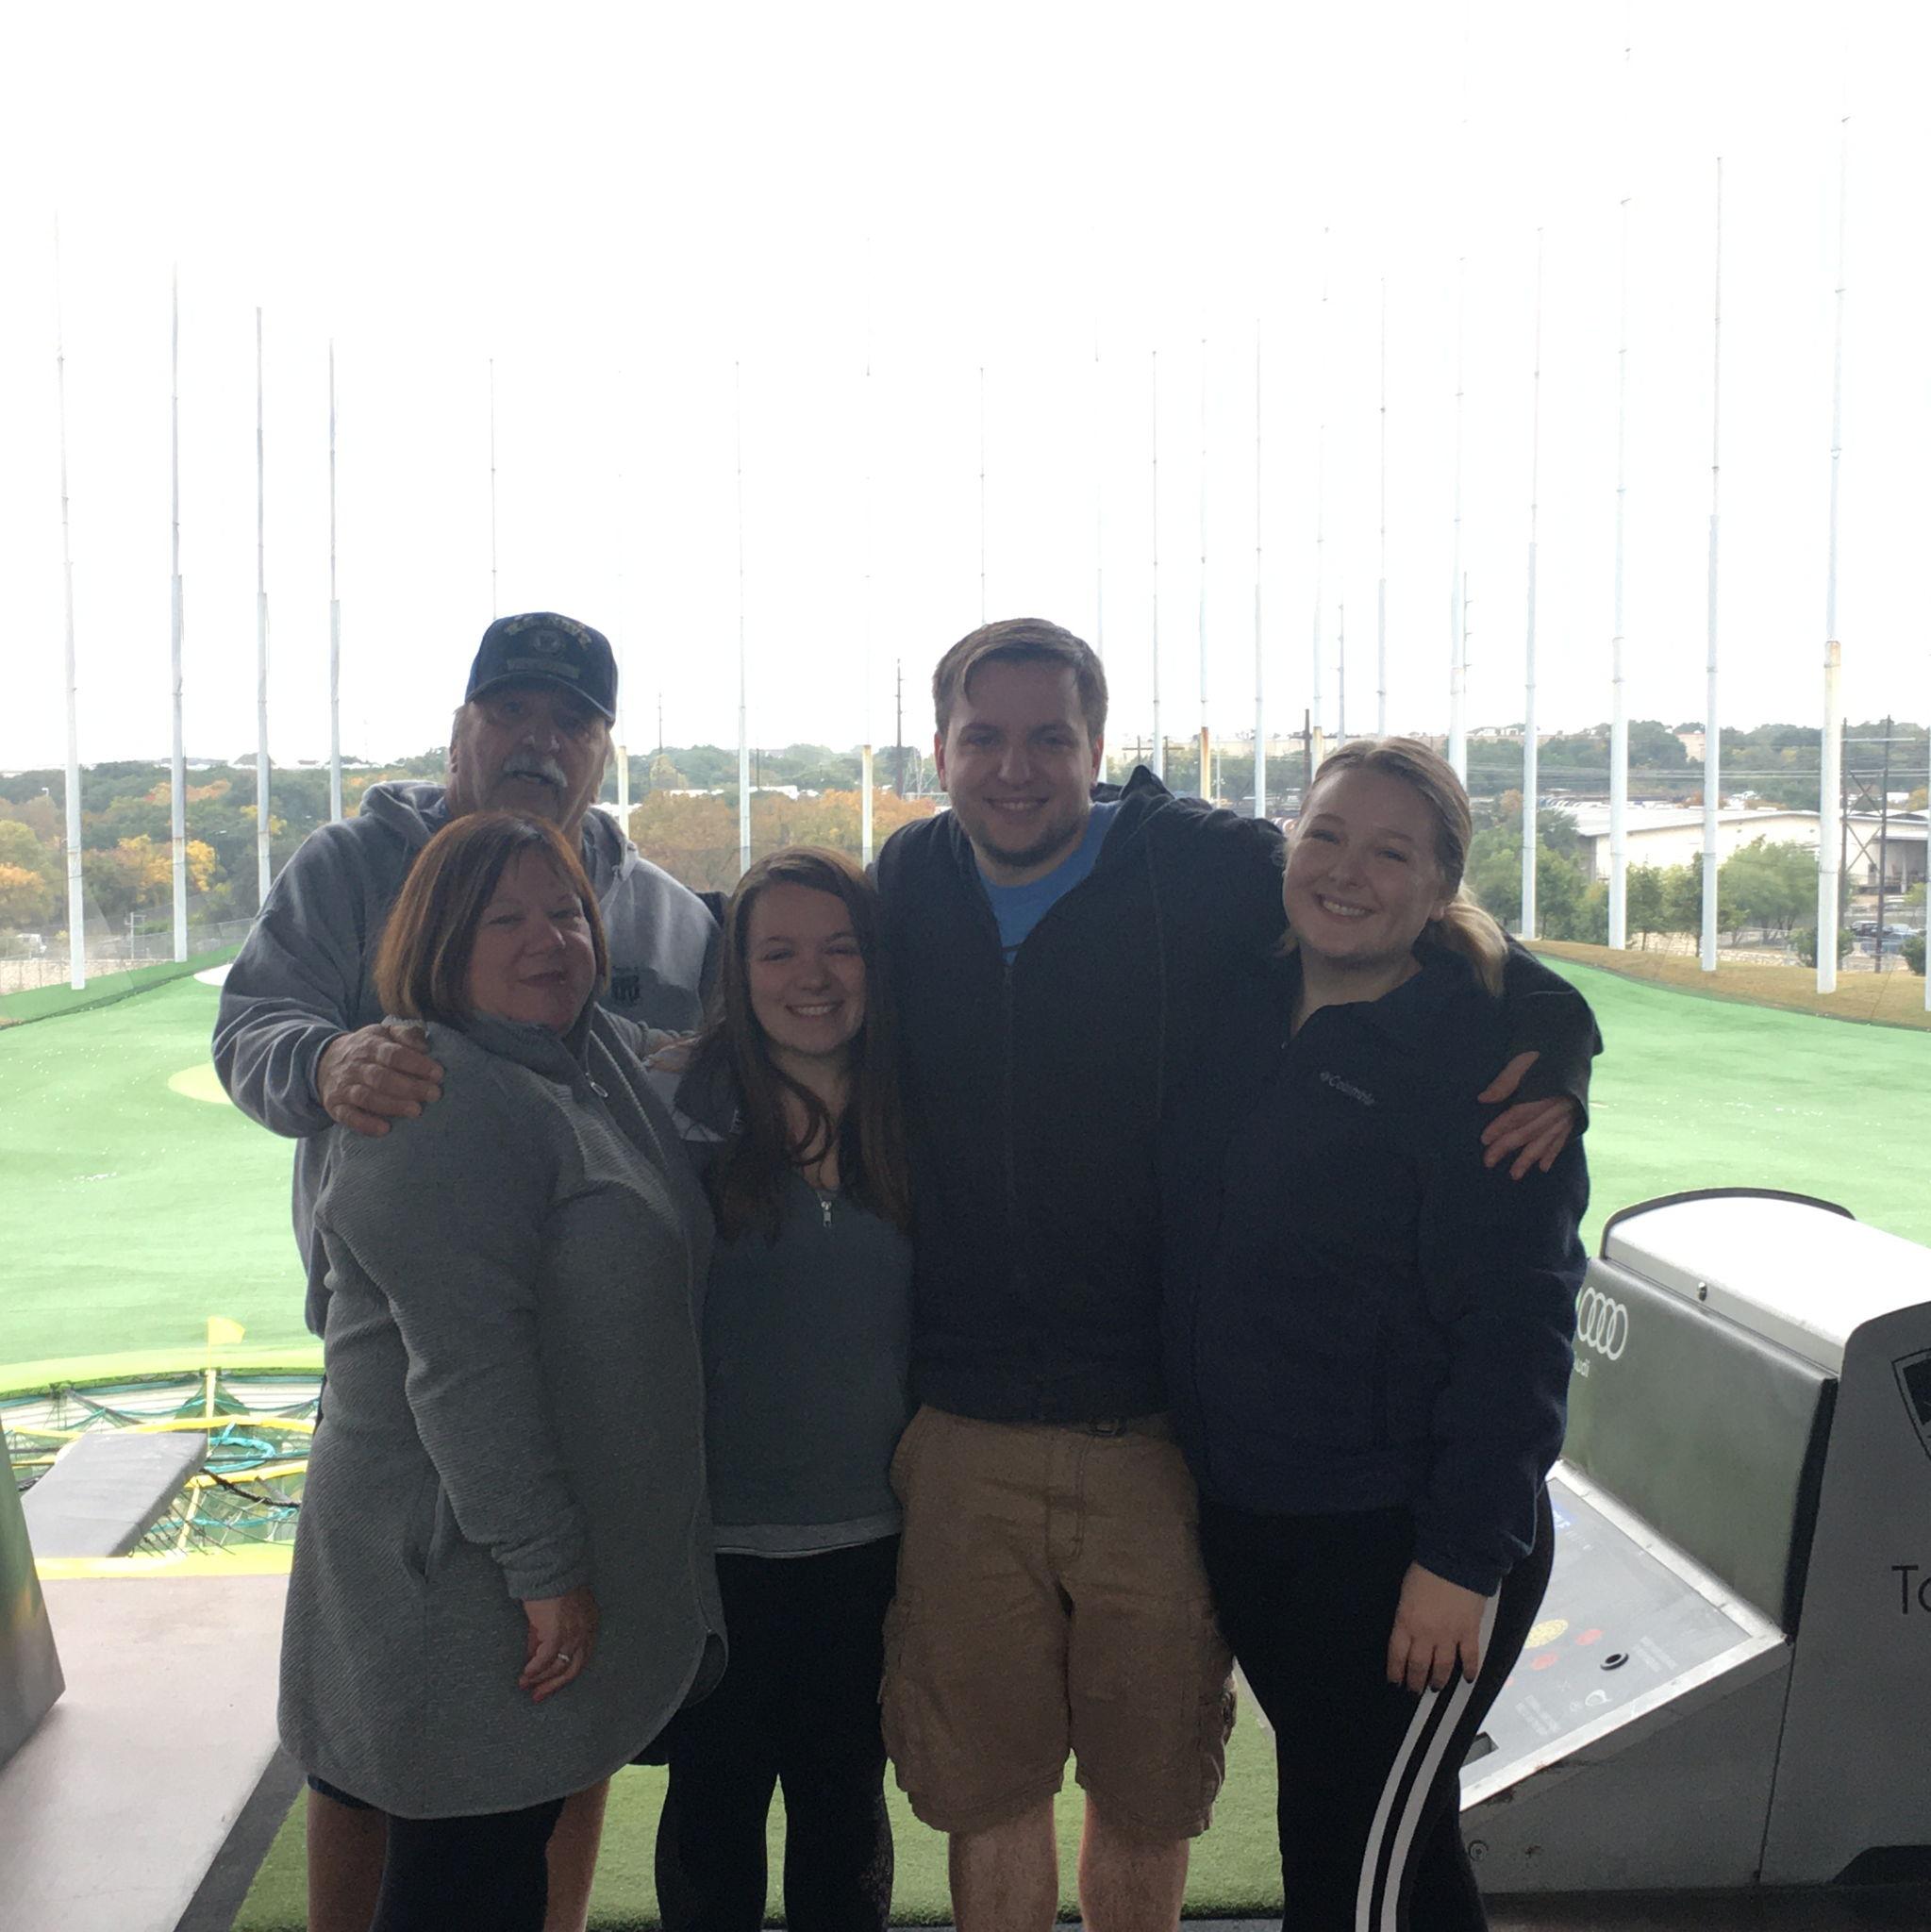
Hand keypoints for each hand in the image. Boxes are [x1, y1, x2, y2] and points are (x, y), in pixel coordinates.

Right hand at [316, 1024, 444, 1135]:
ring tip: (416, 1111)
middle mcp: (355, 1066)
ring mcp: (343, 1087)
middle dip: (409, 1087)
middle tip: (433, 1094)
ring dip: (392, 1105)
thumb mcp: (384, 1033)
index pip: (393, 1054)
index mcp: (370, 1046)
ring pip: (366, 1097)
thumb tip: (424, 1047)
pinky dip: (365, 1124)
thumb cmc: (367, 1049)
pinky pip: (348, 1117)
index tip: (438, 1074)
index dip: (416, 1064)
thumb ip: (406, 1035)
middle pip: (382, 1077)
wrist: (324, 1060)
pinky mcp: (335, 1106)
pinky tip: (384, 1129)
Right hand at [519, 1585, 598, 1702]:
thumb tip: (532, 1658)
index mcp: (590, 1626)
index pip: (581, 1659)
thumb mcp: (554, 1614)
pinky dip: (534, 1669)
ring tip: (525, 1685)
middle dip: (553, 1685)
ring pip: (558, 1667)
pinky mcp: (557, 1633)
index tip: (549, 1686)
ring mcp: (573, 1634)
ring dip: (540, 1679)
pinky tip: (525, 1675)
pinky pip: (545, 1659)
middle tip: (537, 1696)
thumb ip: (545, 1636)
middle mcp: (585, 1633)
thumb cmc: (552, 1587)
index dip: (564, 1676)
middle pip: (572, 1669)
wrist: (550, 1569)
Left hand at [1387, 1562, 1487, 1693]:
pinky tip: (1468, 1678)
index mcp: (1405, 1622)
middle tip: (1414, 1691)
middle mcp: (1426, 1634)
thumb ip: (1406, 1615)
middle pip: (1419, 1665)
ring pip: (1442, 1667)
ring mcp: (1449, 1636)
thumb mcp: (1405, 1592)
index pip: (1397, 1655)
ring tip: (1436, 1687)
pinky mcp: (1470, 1632)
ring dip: (1438, 1680)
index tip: (1396, 1683)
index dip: (1396, 1672)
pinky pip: (1470, 1657)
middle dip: (1415, 1681)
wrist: (1455, 1561)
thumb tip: (1408, 1628)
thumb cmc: (1425, 1570)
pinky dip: (1469, 1670)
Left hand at [1476, 1051, 1575, 1178]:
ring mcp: (1571, 1112)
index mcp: (1548, 1088)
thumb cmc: (1544, 1048)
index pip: (1520, 1113)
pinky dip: (1553, 1152)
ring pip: (1547, 1138)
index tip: (1484, 1139)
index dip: (1501, 1126)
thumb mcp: (1523, 1058)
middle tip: (1488, 1162)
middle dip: (1509, 1147)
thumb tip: (1483, 1099)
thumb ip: (1505, 1080)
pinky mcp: (1576, 1115)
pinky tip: (1543, 1167)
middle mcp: (1561, 1104)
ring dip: (1530, 1157)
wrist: (1575, 1040)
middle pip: (1531, 1129)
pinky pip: (1564, 1137)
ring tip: (1515, 1174)